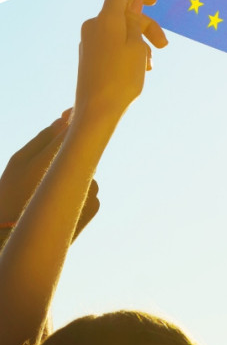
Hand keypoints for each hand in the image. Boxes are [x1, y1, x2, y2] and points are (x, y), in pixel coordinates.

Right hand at [0, 113, 99, 240]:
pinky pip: (88, 188)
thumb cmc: (11, 192)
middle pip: (83, 154)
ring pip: (85, 171)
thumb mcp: (19, 161)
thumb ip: (43, 139)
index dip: (76, 121)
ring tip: (51, 186)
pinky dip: (77, 188)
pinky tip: (59, 199)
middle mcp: (81, 176)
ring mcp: (92, 192)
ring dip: (74, 172)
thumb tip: (62, 120)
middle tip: (61, 149)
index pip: (75, 135)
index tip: (74, 111)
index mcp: (59, 162)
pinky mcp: (97, 206)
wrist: (18, 234)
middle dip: (74, 149)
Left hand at [73, 0, 166, 126]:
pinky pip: (113, 45)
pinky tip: (137, 70)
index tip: (155, 1)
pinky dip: (128, 53)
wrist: (97, 108)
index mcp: (106, 19)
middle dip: (147, 27)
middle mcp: (94, 25)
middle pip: (124, 15)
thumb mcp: (136, 48)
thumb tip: (132, 8)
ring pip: (121, 33)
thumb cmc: (120, 78)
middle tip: (163, 46)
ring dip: (140, 45)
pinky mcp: (90, 55)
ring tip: (149, 66)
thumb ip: (135, 24)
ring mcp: (90, 40)